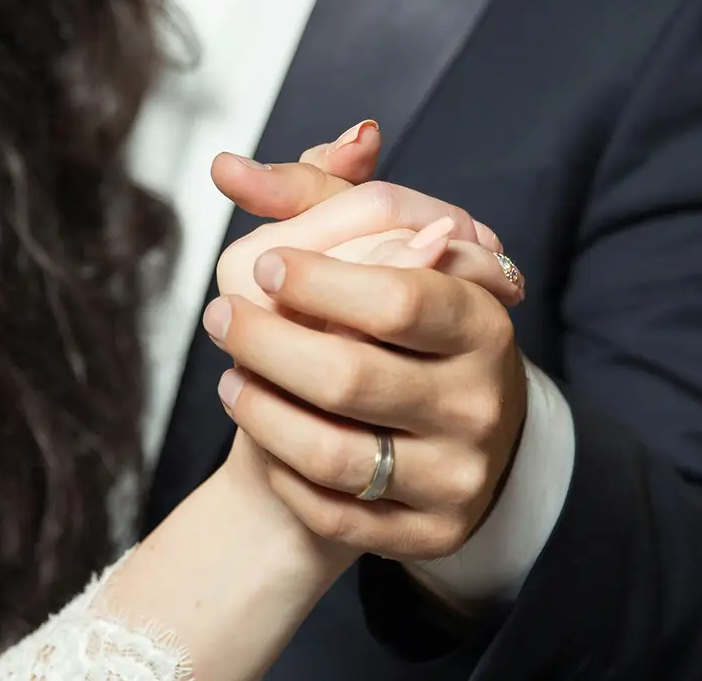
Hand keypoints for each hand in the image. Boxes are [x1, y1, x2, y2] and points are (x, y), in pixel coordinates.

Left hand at [205, 125, 529, 561]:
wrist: (438, 436)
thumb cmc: (399, 326)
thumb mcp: (378, 249)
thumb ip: (314, 198)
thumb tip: (227, 167)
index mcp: (482, 321)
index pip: (400, 299)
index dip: (319, 281)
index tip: (266, 263)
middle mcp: (481, 402)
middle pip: (350, 376)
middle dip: (265, 343)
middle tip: (219, 317)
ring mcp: (458, 475)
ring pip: (332, 454)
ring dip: (259, 411)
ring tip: (229, 378)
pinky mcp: (429, 534)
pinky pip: (334, 513)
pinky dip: (283, 472)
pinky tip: (263, 433)